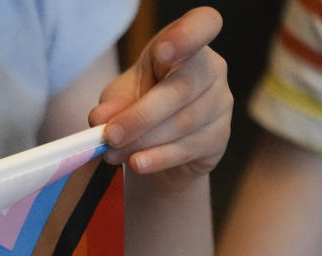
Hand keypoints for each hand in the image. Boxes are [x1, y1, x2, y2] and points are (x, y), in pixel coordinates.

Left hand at [88, 6, 231, 187]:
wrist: (160, 147)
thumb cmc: (142, 106)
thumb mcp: (122, 98)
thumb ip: (112, 104)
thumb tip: (100, 119)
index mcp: (186, 45)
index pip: (203, 25)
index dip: (187, 35)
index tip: (163, 51)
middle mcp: (211, 69)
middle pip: (181, 89)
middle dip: (140, 116)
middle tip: (109, 136)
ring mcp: (221, 103)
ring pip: (183, 123)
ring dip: (143, 141)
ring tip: (113, 153)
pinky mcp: (219, 137)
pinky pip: (188, 148)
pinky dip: (158, 158)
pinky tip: (138, 163)